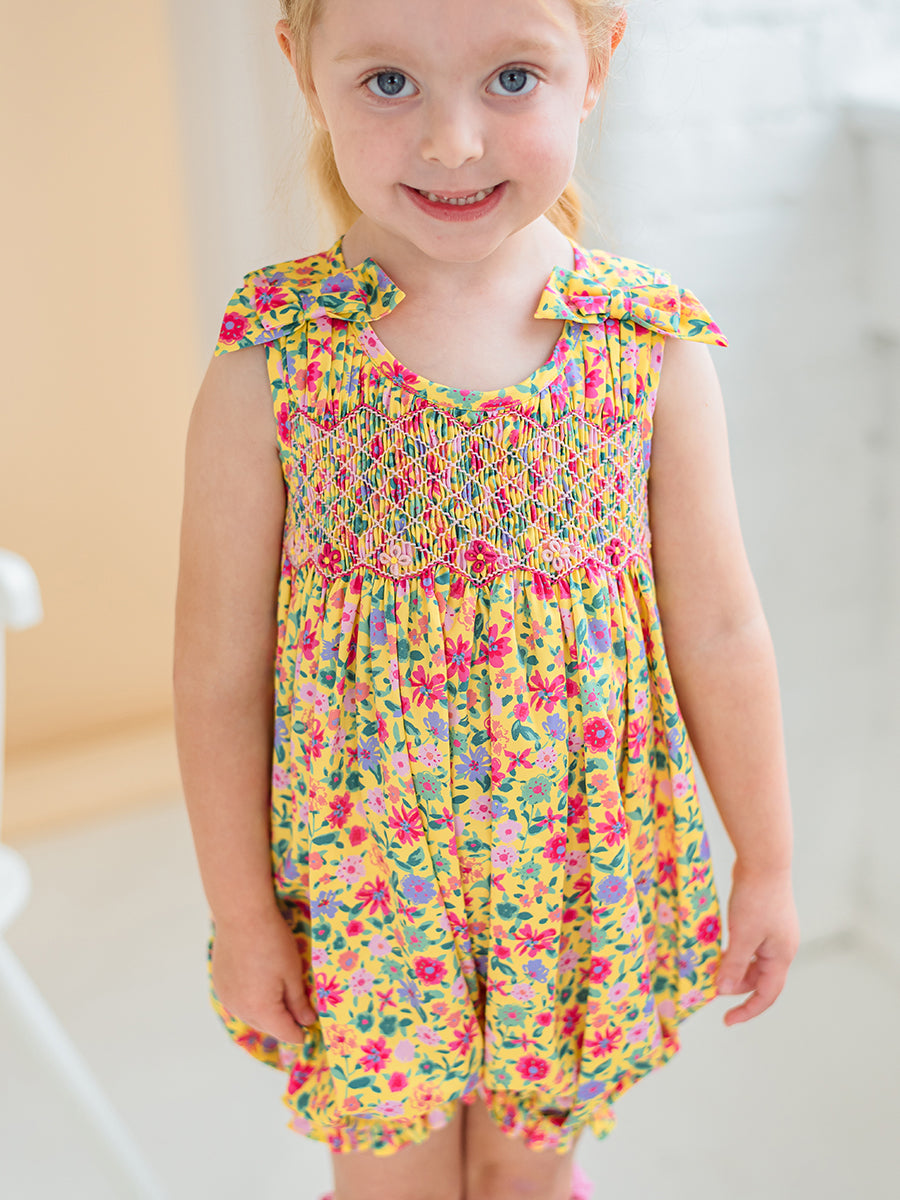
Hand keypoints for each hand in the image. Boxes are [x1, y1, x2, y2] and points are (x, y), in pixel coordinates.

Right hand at [211, 906, 315, 1043]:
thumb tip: (306, 1022)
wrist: (242, 915)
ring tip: (279, 988)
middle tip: (299, 1003)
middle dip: (284, 1021)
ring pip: (251, 1015)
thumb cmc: (273, 942)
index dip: (301, 1032)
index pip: (286, 1034)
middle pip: (267, 1027)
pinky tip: (259, 980)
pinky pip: (239, 1002)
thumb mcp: (293, 973)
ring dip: (266, 1011)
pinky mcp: (220, 985)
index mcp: (262, 1010)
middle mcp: (240, 1010)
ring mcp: (227, 998)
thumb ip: (299, 1002)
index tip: (312, 1024)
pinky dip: (251, 999)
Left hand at [715, 861, 799, 1025]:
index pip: (767, 994)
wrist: (763, 861)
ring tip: (711, 968)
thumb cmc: (755, 899)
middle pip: (759, 978)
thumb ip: (734, 965)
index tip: (727, 1020)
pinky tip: (718, 948)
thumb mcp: (743, 936)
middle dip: (736, 985)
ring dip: (734, 967)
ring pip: (753, 961)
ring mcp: (774, 932)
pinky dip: (735, 951)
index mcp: (782, 955)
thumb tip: (723, 991)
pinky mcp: (763, 919)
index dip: (748, 1010)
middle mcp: (781, 947)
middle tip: (711, 985)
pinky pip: (749, 944)